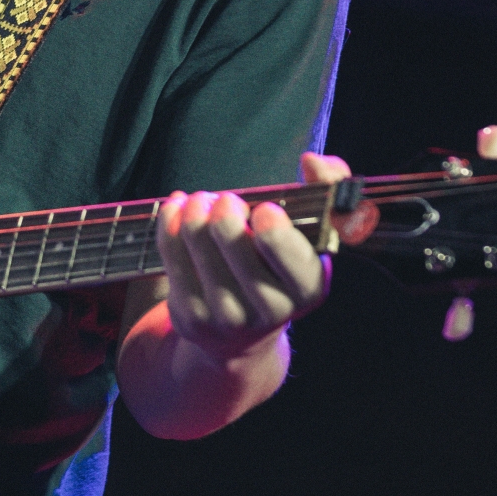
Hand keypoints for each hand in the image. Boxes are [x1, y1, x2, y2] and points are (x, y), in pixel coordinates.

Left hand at [154, 151, 350, 361]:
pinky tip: (177, 210)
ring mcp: (228, 315)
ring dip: (194, 208)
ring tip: (201, 203)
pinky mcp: (192, 315)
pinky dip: (170, 220)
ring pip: (196, 239)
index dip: (271, 224)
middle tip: (226, 201)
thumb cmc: (279, 266)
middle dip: (224, 205)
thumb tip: (312, 161)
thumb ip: (327, 186)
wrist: (244, 334)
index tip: (264, 209)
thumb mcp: (312, 232)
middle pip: (230, 237)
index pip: (286, 250)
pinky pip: (170, 252)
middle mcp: (270, 308)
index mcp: (309, 286)